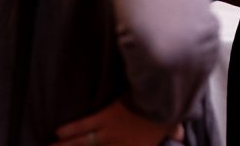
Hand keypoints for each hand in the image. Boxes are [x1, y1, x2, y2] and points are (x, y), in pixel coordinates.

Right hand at [52, 100, 180, 145]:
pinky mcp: (105, 115)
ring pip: (82, 143)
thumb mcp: (174, 126)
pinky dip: (70, 129)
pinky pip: (84, 125)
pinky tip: (58, 133)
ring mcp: (109, 132)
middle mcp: (117, 145)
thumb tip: (181, 136)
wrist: (163, 98)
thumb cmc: (171, 112)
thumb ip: (175, 133)